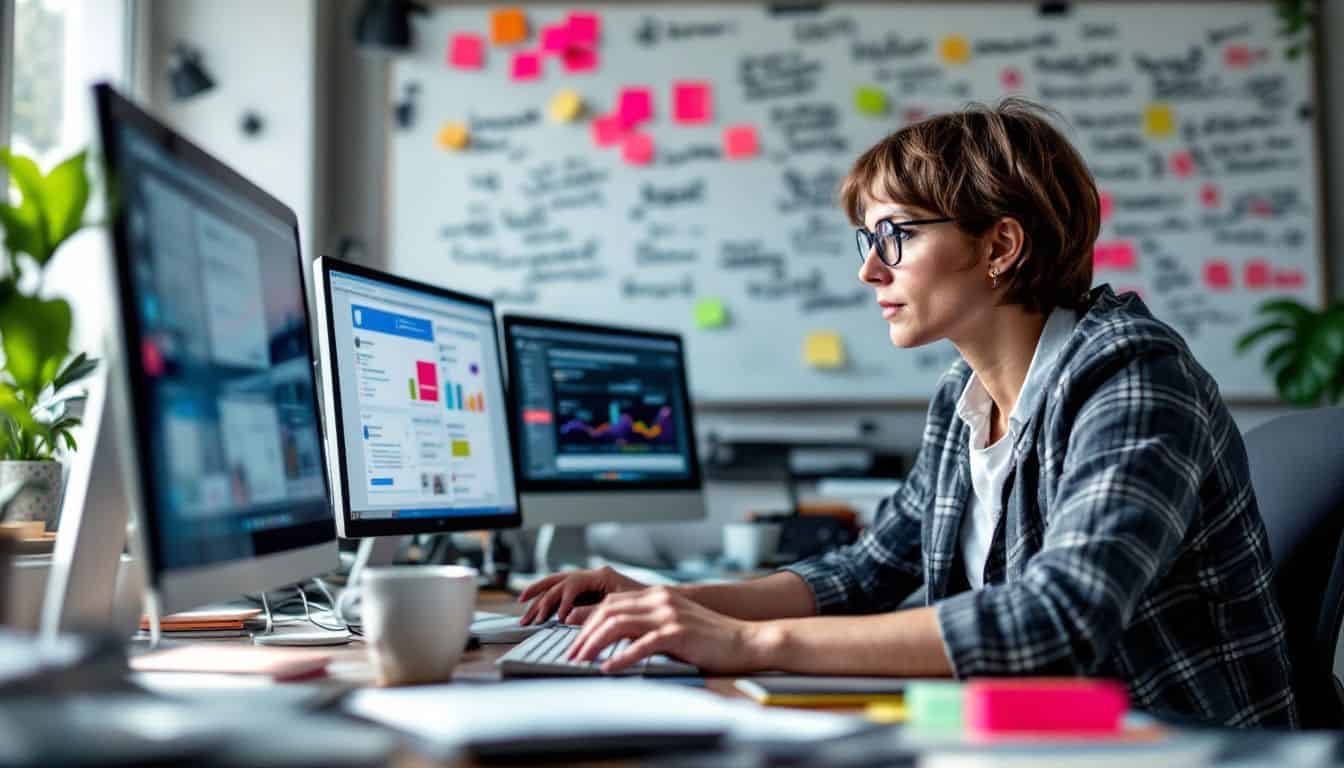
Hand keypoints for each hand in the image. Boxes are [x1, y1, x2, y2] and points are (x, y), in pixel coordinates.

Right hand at [517, 566, 645, 624]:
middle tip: (530, 618)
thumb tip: (568, 617)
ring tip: (524, 615)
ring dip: (539, 600)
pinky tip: (536, 610)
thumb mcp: (622, 609)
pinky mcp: (587, 593)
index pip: (573, 583)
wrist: (661, 603)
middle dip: (541, 600)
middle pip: (558, 582)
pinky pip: (561, 593)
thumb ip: (594, 612)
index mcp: (602, 575)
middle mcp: (592, 576)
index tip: (558, 618)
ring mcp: (588, 583)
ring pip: (556, 586)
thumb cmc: (646, 605)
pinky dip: (546, 601)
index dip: (563, 600)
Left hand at [567, 586, 773, 674]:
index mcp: (657, 595)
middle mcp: (660, 600)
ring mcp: (669, 615)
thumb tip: (615, 640)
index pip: (610, 603)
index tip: (575, 641)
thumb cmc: (711, 637)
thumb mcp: (675, 623)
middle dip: (583, 634)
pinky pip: (641, 644)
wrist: (745, 640)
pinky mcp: (678, 633)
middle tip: (570, 655)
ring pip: (618, 624)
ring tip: (580, 662)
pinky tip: (608, 668)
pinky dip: (620, 657)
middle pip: (608, 611)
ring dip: (593, 644)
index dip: (587, 621)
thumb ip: (648, 624)